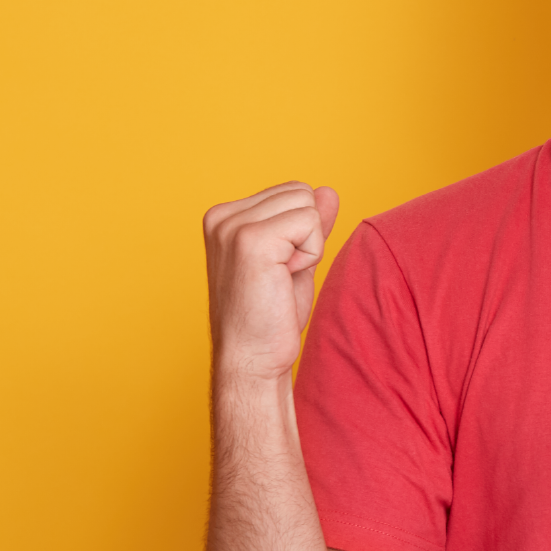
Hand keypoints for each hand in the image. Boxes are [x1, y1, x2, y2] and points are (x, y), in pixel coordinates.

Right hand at [203, 182, 340, 381]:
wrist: (252, 359)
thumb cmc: (270, 317)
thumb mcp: (294, 259)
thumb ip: (308, 223)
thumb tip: (328, 191)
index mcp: (224, 217)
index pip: (291, 191)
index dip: (299, 232)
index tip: (277, 269)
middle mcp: (222, 216)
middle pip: (301, 192)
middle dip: (305, 235)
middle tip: (280, 276)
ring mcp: (233, 226)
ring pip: (307, 205)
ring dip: (308, 247)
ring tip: (280, 279)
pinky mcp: (252, 240)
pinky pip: (310, 224)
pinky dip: (310, 256)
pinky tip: (284, 280)